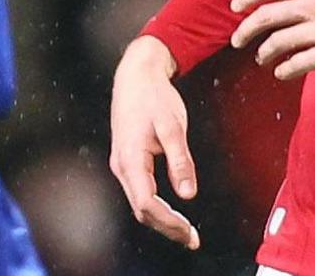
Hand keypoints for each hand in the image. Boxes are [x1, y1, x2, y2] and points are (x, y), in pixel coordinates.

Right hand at [107, 36, 201, 250]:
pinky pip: (139, 192)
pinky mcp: (127, 160)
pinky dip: (155, 207)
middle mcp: (121, 165)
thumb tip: (187, 194)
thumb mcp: (172, 126)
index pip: (147, 203)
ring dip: (161, 220)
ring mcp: (122, 163)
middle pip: (141, 209)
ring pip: (139, 203)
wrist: (136, 74)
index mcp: (130, 158)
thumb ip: (180, 160)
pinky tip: (172, 212)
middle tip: (192, 240)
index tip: (190, 234)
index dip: (169, 223)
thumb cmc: (154, 96)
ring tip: (186, 232)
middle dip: (167, 228)